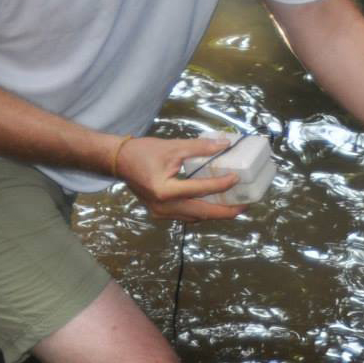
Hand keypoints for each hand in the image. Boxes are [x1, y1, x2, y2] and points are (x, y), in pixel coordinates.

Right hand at [111, 135, 242, 220]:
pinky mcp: (159, 213)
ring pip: (194, 217)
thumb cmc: (142, 152)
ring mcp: (160, 213)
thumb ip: (200, 148)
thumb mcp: (173, 147)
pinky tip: (213, 204)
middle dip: (224, 211)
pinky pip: (185, 216)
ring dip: (214, 213)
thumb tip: (224, 144)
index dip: (221, 185)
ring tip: (233, 207)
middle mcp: (162, 207)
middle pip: (200, 213)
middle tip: (244, 206)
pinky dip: (201, 211)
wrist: (119, 161)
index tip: (237, 178)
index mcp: (164, 190)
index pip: (200, 190)